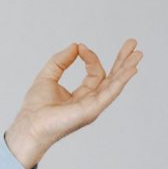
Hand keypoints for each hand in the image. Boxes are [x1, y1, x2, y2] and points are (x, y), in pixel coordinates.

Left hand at [5, 39, 142, 168]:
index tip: (80, 47)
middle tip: (133, 43)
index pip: (94, 73)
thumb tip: (75, 46)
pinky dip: (121, 81)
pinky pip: (110, 94)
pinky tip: (130, 70)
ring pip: (114, 85)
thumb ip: (60, 61)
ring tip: (138, 54)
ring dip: (127, 69)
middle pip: (112, 78)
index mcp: (82, 95)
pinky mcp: (91, 110)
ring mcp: (93, 107)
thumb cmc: (35, 108)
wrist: (29, 125)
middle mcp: (91, 101)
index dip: (90, 57)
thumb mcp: (47, 76)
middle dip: (123, 61)